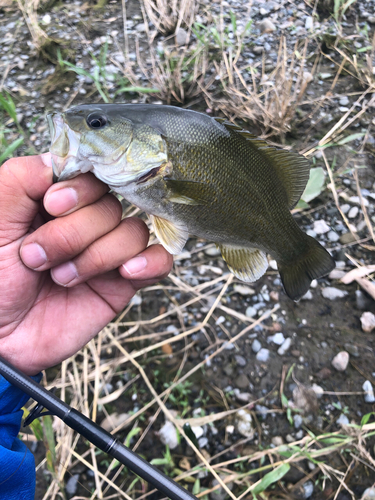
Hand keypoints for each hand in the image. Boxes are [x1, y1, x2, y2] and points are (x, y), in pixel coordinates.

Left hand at [0, 155, 172, 374]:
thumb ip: (22, 178)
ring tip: (62, 278)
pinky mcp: (124, 282)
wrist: (0, 337)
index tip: (51, 207)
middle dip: (73, 234)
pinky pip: (159, 261)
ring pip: (133, 231)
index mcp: (58, 202)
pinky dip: (149, 262)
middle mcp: (87, 222)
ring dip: (96, 256)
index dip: (79, 189)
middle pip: (111, 206)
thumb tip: (62, 160)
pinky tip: (125, 272)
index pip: (91, 175)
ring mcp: (108, 251)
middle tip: (38, 258)